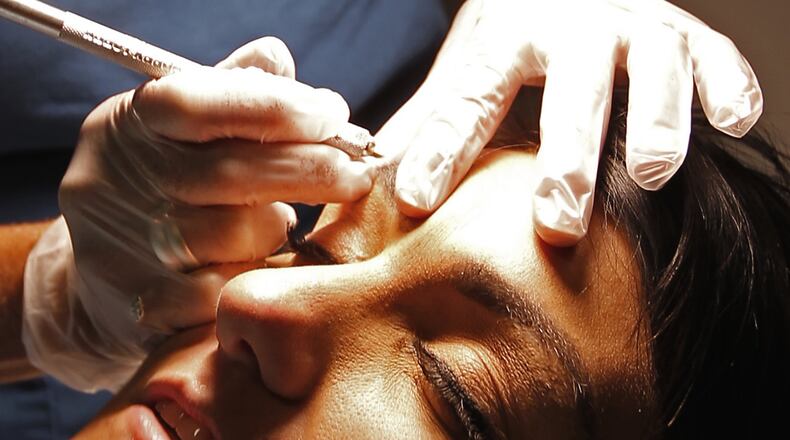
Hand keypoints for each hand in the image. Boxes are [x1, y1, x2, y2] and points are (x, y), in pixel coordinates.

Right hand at [23, 37, 374, 390]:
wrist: (98, 279)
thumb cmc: (164, 188)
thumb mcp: (181, 131)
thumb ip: (230, 92)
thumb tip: (277, 60)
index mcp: (125, 127)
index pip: (195, 103)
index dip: (271, 107)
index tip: (332, 115)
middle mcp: (110, 184)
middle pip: (228, 173)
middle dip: (308, 169)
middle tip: (355, 172)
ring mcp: (120, 250)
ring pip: (233, 237)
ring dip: (278, 227)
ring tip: (286, 222)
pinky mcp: (139, 308)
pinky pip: (225, 294)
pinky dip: (258, 275)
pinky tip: (263, 264)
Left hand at [391, 0, 761, 244]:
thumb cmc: (513, 42)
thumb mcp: (464, 71)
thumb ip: (427, 124)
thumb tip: (367, 180)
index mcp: (505, 39)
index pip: (469, 98)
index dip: (443, 149)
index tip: (416, 199)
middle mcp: (574, 29)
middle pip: (570, 93)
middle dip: (566, 158)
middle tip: (555, 221)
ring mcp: (635, 26)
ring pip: (654, 69)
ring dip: (656, 121)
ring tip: (654, 174)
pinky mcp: (688, 34)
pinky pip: (716, 58)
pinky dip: (726, 86)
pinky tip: (732, 121)